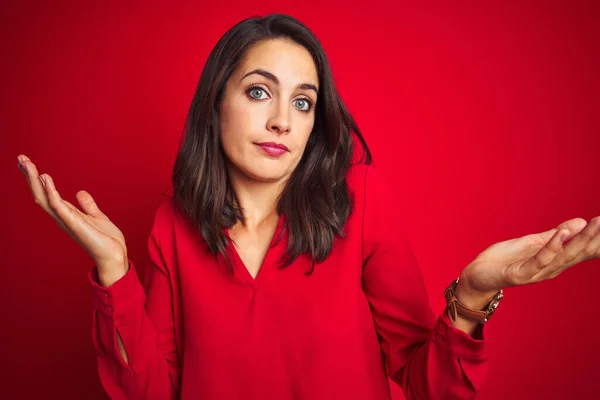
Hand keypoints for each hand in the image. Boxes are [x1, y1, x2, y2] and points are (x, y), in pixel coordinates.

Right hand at [17, 154, 127, 280]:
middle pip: (40, 193)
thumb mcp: (97, 216)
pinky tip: (45, 177)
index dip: (37, 179)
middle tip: (20, 157)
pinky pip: (58, 206)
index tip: (27, 163)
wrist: (114, 255)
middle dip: (30, 176)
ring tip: (26, 163)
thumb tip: (80, 193)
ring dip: (34, 180)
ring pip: (44, 197)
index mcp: (67, 214)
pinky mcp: (74, 223)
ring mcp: (66, 220)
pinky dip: (50, 191)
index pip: (47, 193)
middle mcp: (63, 217)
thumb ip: (87, 205)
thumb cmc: (106, 240)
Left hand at [459, 217, 599, 295]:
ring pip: (564, 255)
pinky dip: (551, 247)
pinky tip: (560, 234)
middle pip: (579, 252)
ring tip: (593, 223)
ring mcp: (537, 272)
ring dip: (580, 239)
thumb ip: (555, 234)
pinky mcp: (521, 274)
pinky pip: (540, 260)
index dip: (598, 238)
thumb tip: (580, 222)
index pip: (583, 249)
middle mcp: (551, 268)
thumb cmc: (504, 260)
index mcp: (555, 260)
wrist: (478, 276)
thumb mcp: (532, 242)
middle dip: (596, 237)